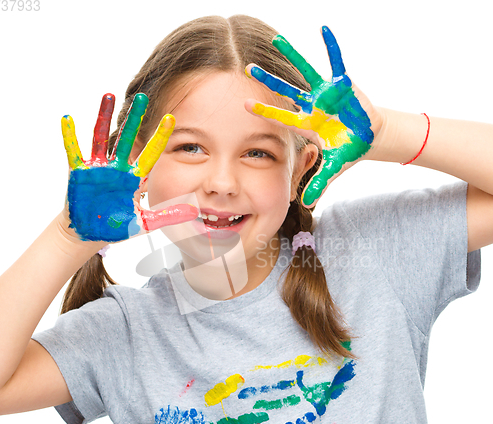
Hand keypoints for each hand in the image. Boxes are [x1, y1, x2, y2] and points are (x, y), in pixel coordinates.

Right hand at [61, 93, 197, 241]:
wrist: (91, 233)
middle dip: (135, 119)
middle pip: (128, 139)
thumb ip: (167, 216)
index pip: (150, 154)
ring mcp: (98, 168)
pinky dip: (70, 136)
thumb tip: (193, 213)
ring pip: (102, 138)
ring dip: (104, 116)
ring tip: (108, 95)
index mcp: (134, 178)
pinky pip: (74, 151)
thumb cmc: (116, 227)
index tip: (172, 119)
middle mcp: (118, 168)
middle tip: (143, 97)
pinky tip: (68, 119)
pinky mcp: (79, 173)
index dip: (160, 137)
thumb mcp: (145, 222)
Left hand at [246, 26, 379, 207]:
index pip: (281, 117)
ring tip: (276, 40)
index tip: (243, 105)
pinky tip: (324, 29)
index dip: (264, 112)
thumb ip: (319, 183)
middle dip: (268, 81)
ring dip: (292, 57)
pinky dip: (332, 48)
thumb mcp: (334, 167)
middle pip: (286, 91)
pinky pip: (336, 62)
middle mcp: (311, 106)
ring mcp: (325, 93)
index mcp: (306, 124)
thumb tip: (306, 205)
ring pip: (305, 73)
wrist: (368, 136)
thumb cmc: (348, 150)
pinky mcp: (343, 84)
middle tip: (248, 69)